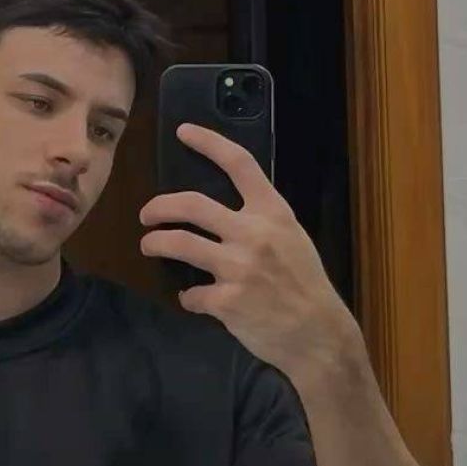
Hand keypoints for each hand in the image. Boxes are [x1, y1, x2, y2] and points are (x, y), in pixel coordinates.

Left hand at [140, 123, 355, 381]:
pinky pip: (192, 294)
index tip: (184, 131)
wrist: (319, 334)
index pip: (240, 164)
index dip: (209, 142)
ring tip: (149, 245)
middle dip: (160, 206)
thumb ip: (261, 222)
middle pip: (192, 204)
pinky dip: (188, 297)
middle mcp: (254, 234)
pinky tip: (192, 299)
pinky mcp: (227, 301)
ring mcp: (238, 268)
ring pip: (179, 244)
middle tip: (147, 214)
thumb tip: (224, 214)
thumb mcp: (292, 240)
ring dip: (156, 243)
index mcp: (274, 213)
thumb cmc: (306, 285)